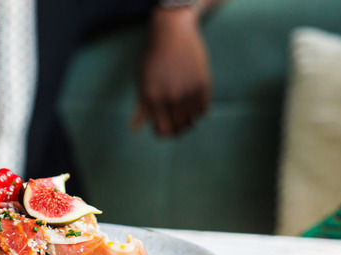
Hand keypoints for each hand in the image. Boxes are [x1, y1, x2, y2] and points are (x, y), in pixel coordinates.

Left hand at [131, 7, 211, 136]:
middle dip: (177, 129)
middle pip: (179, 128)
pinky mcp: (204, 84)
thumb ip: (141, 107)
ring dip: (188, 120)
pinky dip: (199, 111)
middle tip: (175, 123)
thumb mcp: (142, 82)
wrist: (172, 34)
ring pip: (193, 121)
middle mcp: (172, 97)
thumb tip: (135, 130)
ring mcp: (189, 91)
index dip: (163, 134)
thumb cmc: (153, 59)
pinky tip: (193, 103)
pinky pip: (204, 110)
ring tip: (183, 112)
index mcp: (153, 98)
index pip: (162, 131)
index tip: (163, 128)